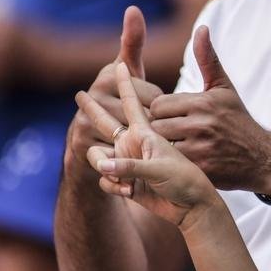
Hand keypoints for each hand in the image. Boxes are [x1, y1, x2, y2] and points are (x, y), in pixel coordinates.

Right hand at [67, 6, 161, 171]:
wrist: (91, 147)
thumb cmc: (117, 104)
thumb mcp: (127, 74)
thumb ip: (132, 43)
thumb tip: (133, 8)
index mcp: (108, 76)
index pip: (152, 94)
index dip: (159, 109)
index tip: (153, 114)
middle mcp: (92, 95)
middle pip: (142, 114)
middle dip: (151, 127)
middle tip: (151, 134)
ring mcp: (84, 119)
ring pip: (131, 134)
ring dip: (142, 145)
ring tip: (144, 147)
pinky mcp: (82, 143)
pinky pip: (118, 152)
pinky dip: (129, 159)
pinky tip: (133, 160)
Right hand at [76, 63, 217, 228]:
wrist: (190, 207)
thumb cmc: (185, 181)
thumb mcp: (160, 167)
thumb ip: (131, 166)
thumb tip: (103, 166)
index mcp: (146, 131)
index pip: (134, 101)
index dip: (126, 82)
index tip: (120, 64)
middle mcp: (133, 142)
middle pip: (107, 120)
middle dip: (93, 109)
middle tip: (80, 95)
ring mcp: (127, 161)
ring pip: (99, 156)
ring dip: (107, 167)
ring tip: (127, 181)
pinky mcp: (124, 181)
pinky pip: (104, 178)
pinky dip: (113, 187)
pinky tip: (129, 193)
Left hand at [148, 25, 270, 195]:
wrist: (262, 158)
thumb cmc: (238, 120)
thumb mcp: (224, 88)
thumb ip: (208, 59)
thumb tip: (201, 29)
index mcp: (203, 102)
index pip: (159, 104)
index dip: (160, 112)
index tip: (167, 117)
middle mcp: (201, 123)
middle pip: (156, 125)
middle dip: (158, 130)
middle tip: (165, 134)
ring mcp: (201, 147)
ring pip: (161, 146)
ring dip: (162, 148)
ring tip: (169, 148)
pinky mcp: (201, 169)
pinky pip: (172, 165)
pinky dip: (171, 165)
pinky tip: (178, 164)